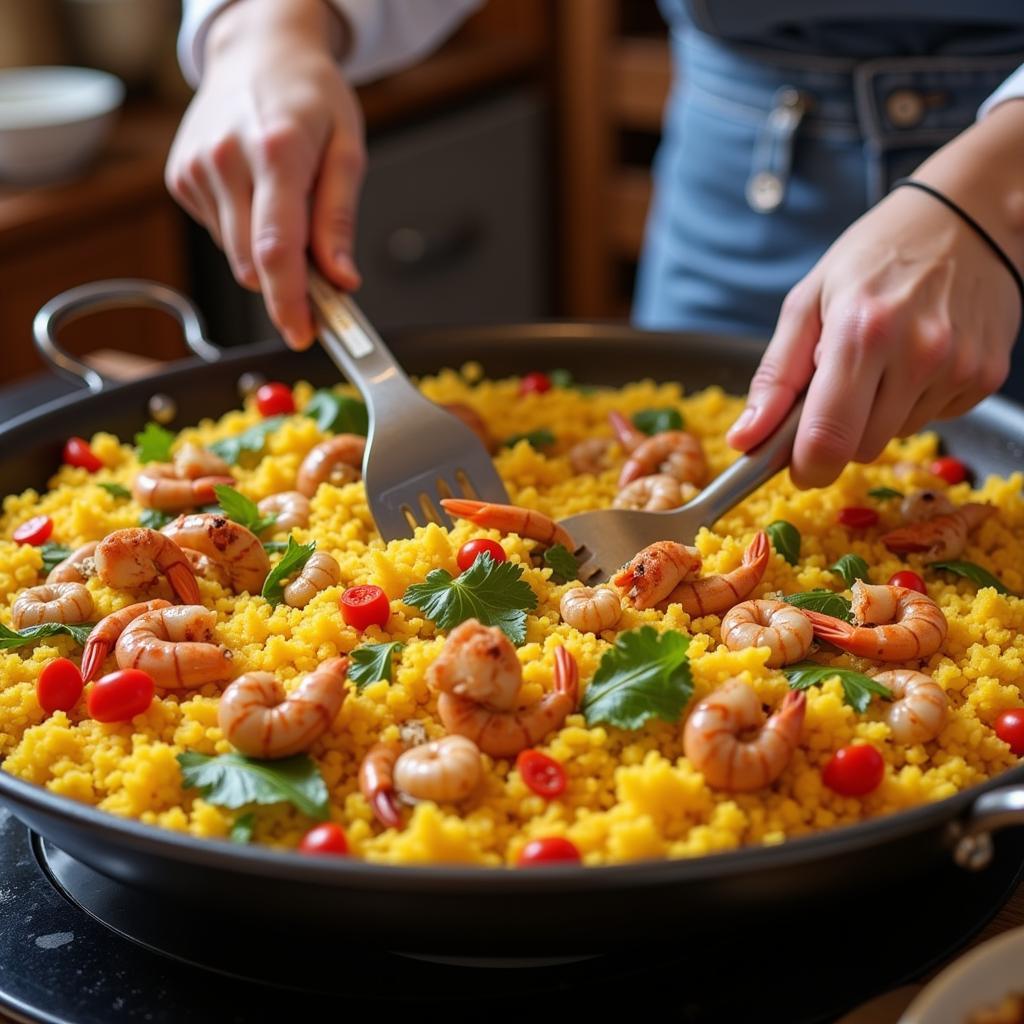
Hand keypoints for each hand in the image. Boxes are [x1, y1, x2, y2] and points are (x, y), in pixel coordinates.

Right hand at [165, 0, 364, 349]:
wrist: (256, 52)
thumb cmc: (308, 96)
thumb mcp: (347, 150)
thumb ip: (340, 220)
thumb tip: (341, 279)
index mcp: (276, 151)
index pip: (276, 248)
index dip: (290, 303)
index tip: (303, 334)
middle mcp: (227, 159)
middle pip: (252, 263)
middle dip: (288, 286)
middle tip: (320, 279)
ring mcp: (196, 170)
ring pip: (235, 257)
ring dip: (266, 256)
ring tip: (287, 207)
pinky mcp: (180, 179)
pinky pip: (219, 235)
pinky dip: (243, 232)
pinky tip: (256, 195)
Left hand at [728, 100, 1023, 488]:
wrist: (967, 217)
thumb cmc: (874, 256)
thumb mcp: (807, 302)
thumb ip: (774, 378)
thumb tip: (744, 440)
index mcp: (861, 332)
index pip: (828, 439)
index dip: (805, 466)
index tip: (796, 464)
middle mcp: (918, 353)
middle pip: (861, 449)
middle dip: (839, 434)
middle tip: (836, 389)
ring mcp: (959, 367)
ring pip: (895, 437)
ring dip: (877, 415)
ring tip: (882, 361)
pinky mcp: (987, 377)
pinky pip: (933, 420)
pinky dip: (914, 402)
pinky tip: (915, 359)